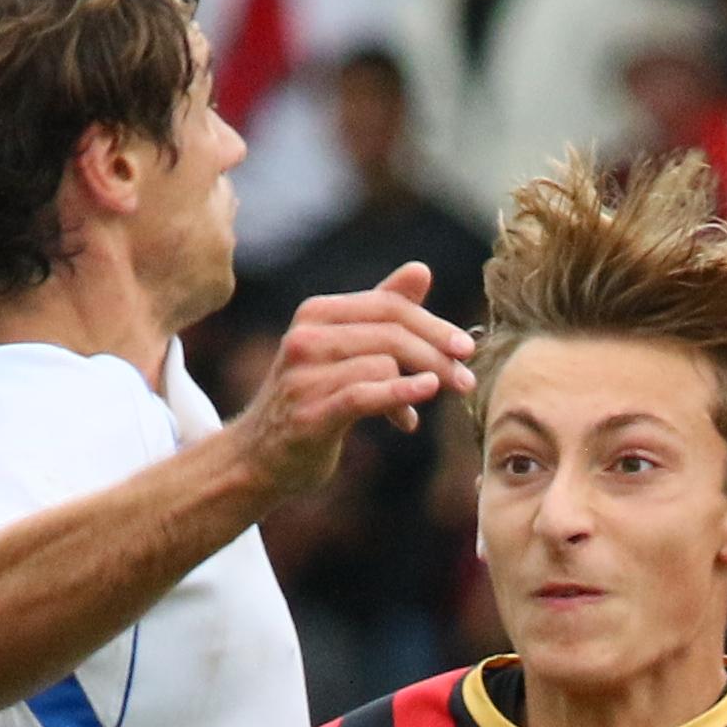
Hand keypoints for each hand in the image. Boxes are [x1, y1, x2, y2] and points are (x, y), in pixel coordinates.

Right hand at [232, 272, 473, 497]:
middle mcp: (306, 336)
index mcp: (316, 313)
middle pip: (392, 333)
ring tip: (420, 409)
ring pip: (384, 364)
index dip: (434, 326)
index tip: (466, 349)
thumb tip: (421, 270)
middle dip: (437, 356)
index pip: (389, 306)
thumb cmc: (311, 399)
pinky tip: (416, 410)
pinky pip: (364, 396)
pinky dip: (398, 397)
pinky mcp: (310, 413)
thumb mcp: (343, 349)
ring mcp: (304, 375)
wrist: (260, 457)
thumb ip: (380, 311)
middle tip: (466, 381)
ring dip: (419, 387)